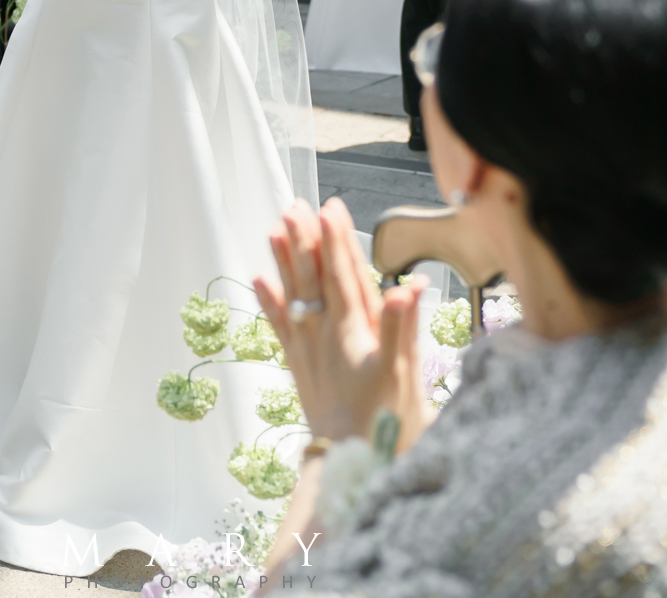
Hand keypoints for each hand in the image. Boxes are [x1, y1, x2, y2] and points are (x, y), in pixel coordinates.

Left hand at [254, 197, 430, 451]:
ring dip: (283, 259)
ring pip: (292, 293)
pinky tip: (258, 278)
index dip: (336, 239)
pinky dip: (268, 300)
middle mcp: (324, 331)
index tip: (329, 208)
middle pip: (312, 276)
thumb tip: (408, 286)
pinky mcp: (296, 363)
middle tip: (297, 204)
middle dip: (305, 239)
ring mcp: (307, 346)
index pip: (342, 273)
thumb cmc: (383, 419)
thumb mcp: (401, 372)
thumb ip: (401, 326)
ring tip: (274, 228)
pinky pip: (278, 325)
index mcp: (351, 328)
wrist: (349, 461)